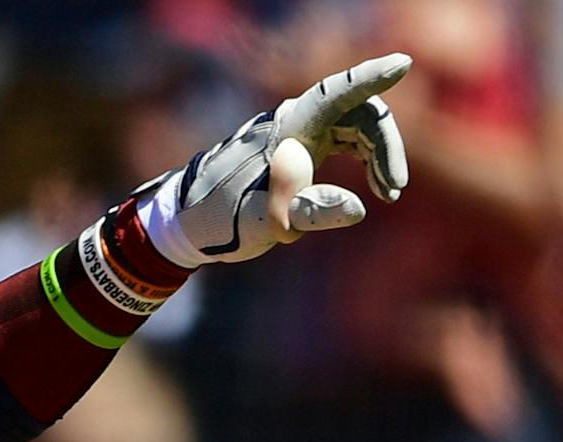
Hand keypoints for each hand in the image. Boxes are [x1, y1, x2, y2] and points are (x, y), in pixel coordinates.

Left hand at [137, 53, 412, 267]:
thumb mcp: (267, 221)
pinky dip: (367, 163)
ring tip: (389, 194)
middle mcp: (297, 122)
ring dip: (379, 156)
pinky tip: (375, 190)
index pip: (336, 93)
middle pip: (360, 113)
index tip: (402, 64)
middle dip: (385, 146)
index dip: (369, 78)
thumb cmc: (222, 218)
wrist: (192, 224)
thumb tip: (359, 209)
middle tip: (393, 190)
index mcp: (287, 128)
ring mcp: (302, 133)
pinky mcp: (304, 150)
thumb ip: (312, 212)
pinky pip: (349, 143)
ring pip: (358, 128)